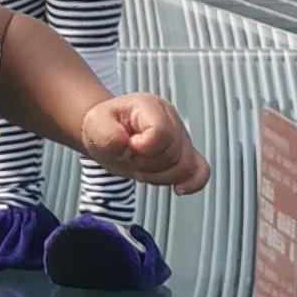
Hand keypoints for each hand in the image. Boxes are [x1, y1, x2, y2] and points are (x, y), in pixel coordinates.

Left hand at [79, 90, 208, 193]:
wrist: (107, 133)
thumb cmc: (104, 127)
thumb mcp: (94, 125)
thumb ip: (107, 134)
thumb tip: (126, 144)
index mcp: (150, 107)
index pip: (160, 132)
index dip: (143, 148)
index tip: (128, 147)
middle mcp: (171, 119)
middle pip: (173, 154)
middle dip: (148, 165)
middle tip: (130, 158)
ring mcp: (181, 137)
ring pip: (186, 167)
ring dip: (160, 177)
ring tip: (142, 168)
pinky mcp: (185, 154)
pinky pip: (201, 170)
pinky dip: (193, 183)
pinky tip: (179, 190)